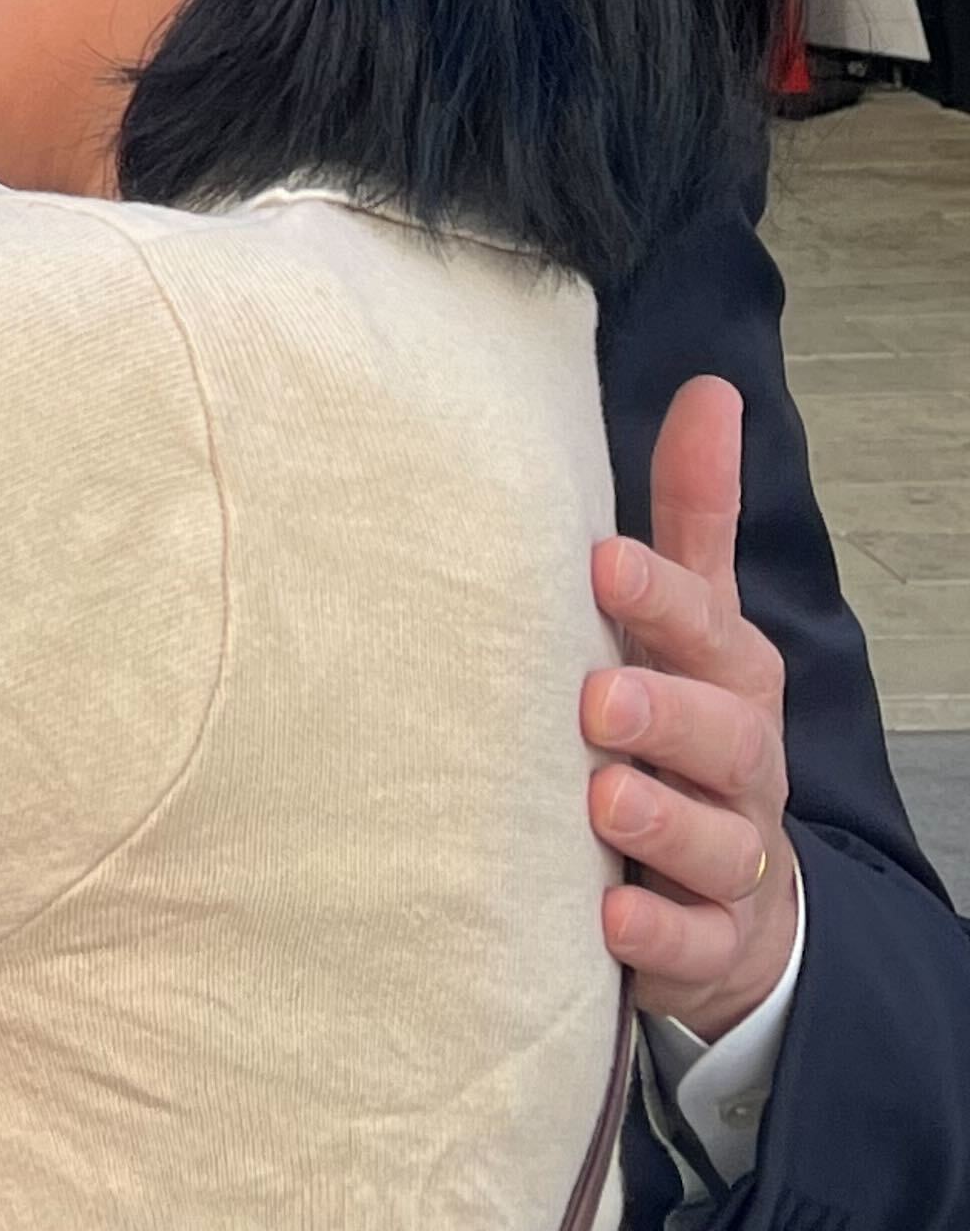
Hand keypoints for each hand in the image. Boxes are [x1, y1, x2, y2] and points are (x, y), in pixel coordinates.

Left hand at [585, 376, 800, 1039]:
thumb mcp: (690, 619)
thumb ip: (693, 514)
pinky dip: (656, 937)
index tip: (601, 562)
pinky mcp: (710, 943)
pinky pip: (693, 946)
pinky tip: (613, 918)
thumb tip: (711, 390)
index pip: (707, 626)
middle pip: (724, 735)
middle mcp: (739, 764)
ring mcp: (730, 858)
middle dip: (665, 712)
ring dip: (658, 819)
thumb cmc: (684, 722)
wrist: (727, 893)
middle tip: (596, 698)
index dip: (660, 595)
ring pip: (714, 842)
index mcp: (729, 675)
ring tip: (603, 801)